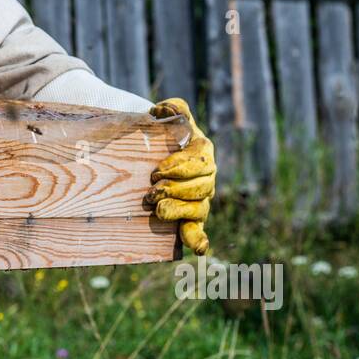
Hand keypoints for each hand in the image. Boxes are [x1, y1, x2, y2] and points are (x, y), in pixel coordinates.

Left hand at [145, 98, 214, 255]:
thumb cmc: (159, 135)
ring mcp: (201, 197)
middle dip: (176, 189)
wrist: (152, 153)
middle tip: (152, 191)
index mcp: (202, 151)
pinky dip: (198, 239)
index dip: (180, 166)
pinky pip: (199, 229)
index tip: (157, 169)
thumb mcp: (165, 119)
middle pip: (200, 186)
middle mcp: (206, 175)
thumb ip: (172, 109)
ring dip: (180, 211)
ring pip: (200, 208)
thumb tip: (163, 109)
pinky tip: (198, 248)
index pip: (198, 161)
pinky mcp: (191, 216)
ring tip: (159, 210)